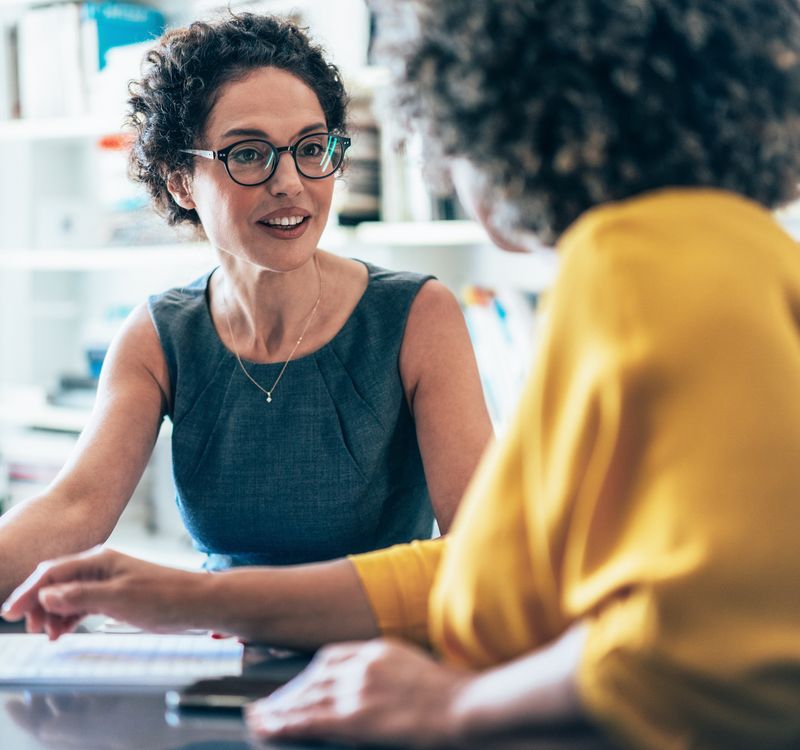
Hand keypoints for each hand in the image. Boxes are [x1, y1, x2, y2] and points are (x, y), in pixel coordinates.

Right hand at [0, 547, 204, 639]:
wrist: (196, 602)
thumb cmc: (164, 597)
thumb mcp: (118, 598)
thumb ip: (81, 596)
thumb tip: (46, 596)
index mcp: (100, 560)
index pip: (52, 571)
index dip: (29, 591)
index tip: (10, 612)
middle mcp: (101, 567)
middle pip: (57, 582)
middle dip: (38, 604)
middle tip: (28, 628)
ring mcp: (108, 581)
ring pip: (68, 595)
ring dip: (53, 614)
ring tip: (47, 635)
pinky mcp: (116, 596)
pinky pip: (83, 605)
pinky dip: (70, 618)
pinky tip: (62, 632)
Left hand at [246, 638, 472, 747]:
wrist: (464, 707)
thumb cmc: (450, 693)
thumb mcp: (415, 668)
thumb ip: (387, 671)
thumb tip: (370, 686)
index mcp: (377, 649)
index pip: (330, 655)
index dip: (308, 672)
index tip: (297, 684)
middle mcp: (362, 665)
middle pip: (314, 676)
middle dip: (289, 692)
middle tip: (267, 705)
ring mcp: (358, 690)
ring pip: (306, 697)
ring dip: (280, 709)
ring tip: (259, 718)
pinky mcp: (356, 717)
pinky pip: (310, 719)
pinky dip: (285, 723)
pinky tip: (269, 727)